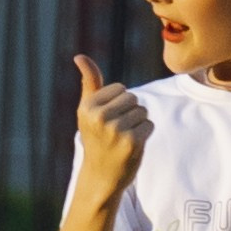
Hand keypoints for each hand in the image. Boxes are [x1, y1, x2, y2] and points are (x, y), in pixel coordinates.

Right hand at [70, 54, 150, 202]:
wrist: (100, 175)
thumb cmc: (95, 138)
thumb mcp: (88, 110)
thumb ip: (89, 82)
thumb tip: (80, 56)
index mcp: (88, 106)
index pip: (121, 88)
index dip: (119, 103)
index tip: (107, 120)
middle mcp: (100, 117)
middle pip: (134, 99)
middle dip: (130, 113)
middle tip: (116, 131)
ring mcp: (116, 130)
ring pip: (143, 111)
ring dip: (138, 124)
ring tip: (123, 138)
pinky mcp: (132, 142)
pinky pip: (150, 125)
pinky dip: (145, 134)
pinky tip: (132, 145)